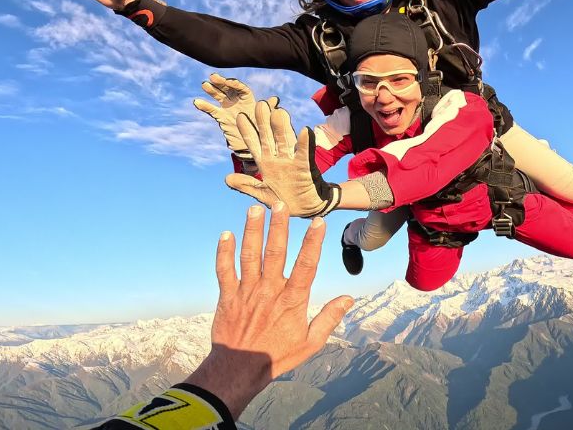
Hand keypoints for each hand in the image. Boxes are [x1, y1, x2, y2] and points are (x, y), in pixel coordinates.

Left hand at [185, 204, 354, 417]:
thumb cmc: (276, 358)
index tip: (318, 221)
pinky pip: (224, 270)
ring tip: (255, 209)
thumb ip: (329, 318)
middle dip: (279, 226)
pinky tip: (226, 235)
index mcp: (292, 300)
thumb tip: (348, 298)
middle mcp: (269, 291)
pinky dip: (224, 252)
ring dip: (252, 231)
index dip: (313, 242)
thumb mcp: (311, 343)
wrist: (238, 370)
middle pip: (275, 252)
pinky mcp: (227, 297)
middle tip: (280, 203)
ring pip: (250, 255)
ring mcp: (246, 292)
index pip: (306, 265)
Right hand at [193, 75, 279, 158]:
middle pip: (228, 88)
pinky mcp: (221, 116)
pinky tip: (197, 102)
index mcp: (249, 99)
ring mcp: (228, 107)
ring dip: (211, 90)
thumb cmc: (261, 130)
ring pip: (218, 96)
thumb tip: (275, 100)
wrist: (252, 144)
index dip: (235, 84)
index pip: (241, 88)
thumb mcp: (266, 120)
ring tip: (204, 85)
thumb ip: (268, 109)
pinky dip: (204, 106)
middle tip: (213, 77)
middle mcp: (237, 100)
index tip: (228, 81)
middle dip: (221, 82)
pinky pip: (212, 110)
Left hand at [225, 102, 340, 217]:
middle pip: (269, 138)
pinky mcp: (304, 167)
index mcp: (265, 164)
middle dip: (264, 122)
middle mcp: (276, 159)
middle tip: (260, 105)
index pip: (254, 144)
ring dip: (282, 128)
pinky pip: (304, 154)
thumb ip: (246, 184)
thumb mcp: (261, 193)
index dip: (247, 131)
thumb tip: (227, 178)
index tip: (239, 116)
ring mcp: (290, 162)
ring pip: (284, 141)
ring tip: (279, 112)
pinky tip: (305, 131)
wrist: (305, 208)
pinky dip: (304, 143)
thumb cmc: (283, 199)